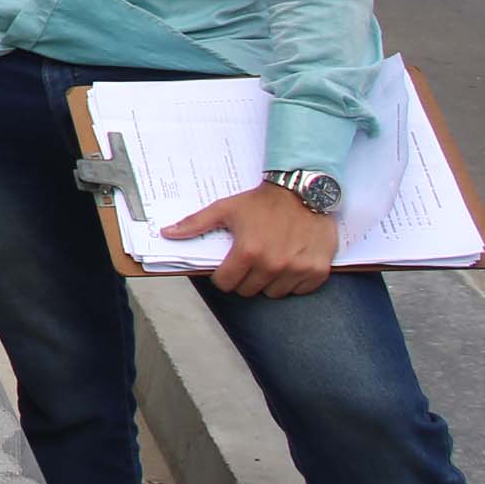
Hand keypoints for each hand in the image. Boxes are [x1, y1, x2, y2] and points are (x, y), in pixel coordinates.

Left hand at [166, 182, 339, 297]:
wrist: (304, 189)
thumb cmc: (262, 200)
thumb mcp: (226, 208)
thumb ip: (195, 223)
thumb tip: (167, 233)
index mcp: (248, 252)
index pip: (226, 284)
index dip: (224, 274)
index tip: (230, 264)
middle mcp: (272, 265)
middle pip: (248, 291)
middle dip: (245, 277)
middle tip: (252, 259)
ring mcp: (297, 270)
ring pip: (274, 293)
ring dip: (269, 281)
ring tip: (272, 259)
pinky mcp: (317, 271)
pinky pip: (300, 290)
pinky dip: (294, 281)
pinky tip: (292, 262)